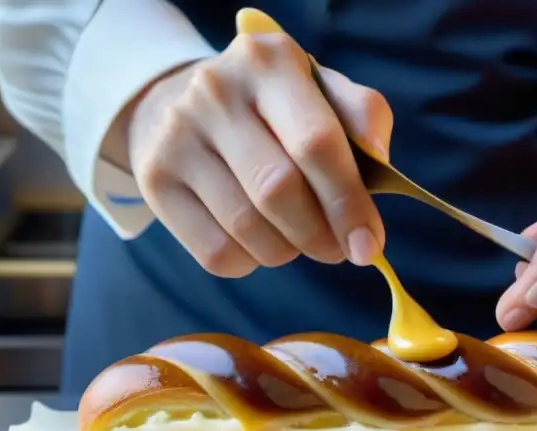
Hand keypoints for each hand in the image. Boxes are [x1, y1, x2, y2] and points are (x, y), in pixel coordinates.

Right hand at [119, 33, 391, 276]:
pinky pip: (216, 253)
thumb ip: (361, 118)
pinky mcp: (154, 180)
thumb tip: (381, 168)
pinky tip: (257, 241)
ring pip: (248, 229)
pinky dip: (250, 262)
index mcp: (270, 62)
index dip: (349, 204)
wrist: (179, 102)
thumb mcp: (319, 93)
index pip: (317, 143)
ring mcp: (177, 135)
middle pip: (278, 191)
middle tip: (337, 249)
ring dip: (287, 251)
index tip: (369, 244)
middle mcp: (216, 91)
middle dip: (320, 235)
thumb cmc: (272, 109)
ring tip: (297, 240)